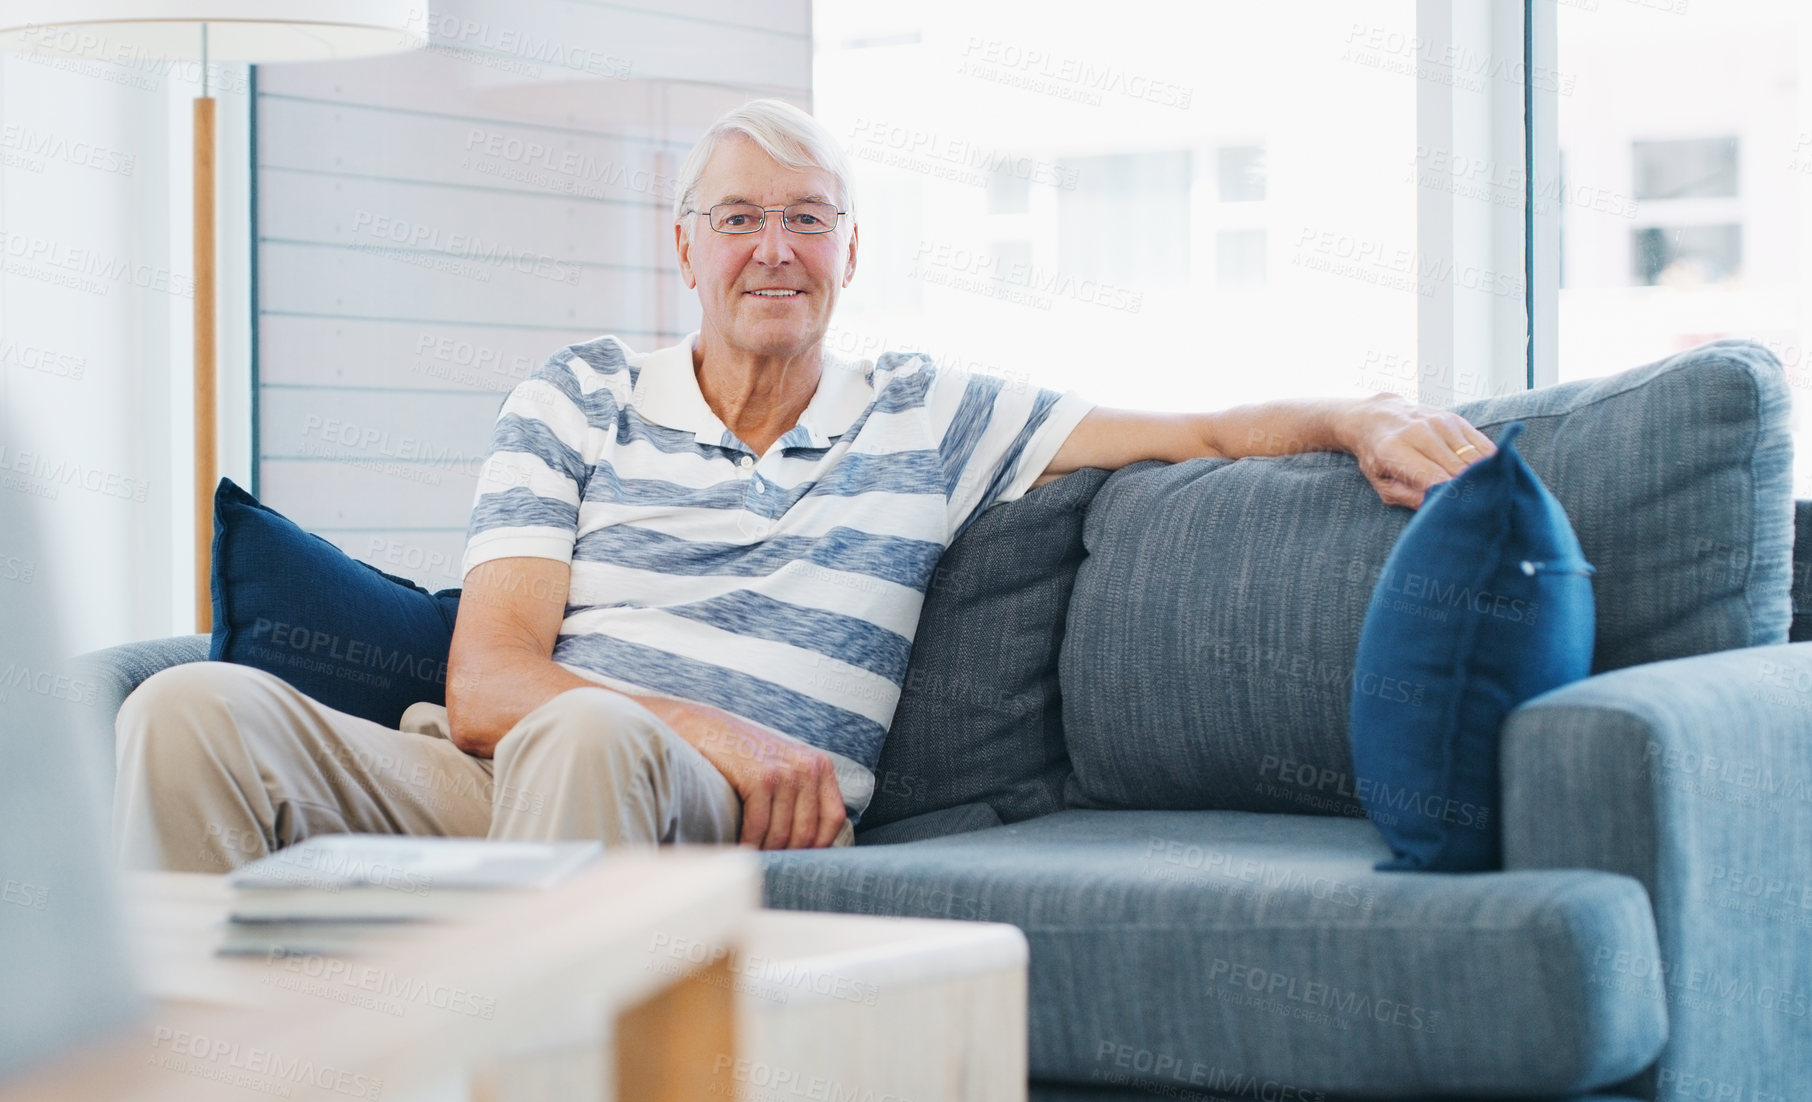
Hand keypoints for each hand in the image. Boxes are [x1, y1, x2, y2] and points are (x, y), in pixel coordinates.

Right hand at [661, 702, 846, 849]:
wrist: (703, 728)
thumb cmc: (743, 756)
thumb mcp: (784, 767)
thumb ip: (803, 795)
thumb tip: (814, 843)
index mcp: (820, 765)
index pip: (832, 819)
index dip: (817, 846)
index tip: (798, 858)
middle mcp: (807, 767)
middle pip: (807, 832)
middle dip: (787, 854)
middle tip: (770, 863)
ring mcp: (784, 771)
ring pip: (783, 834)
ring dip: (766, 852)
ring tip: (754, 857)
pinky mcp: (759, 777)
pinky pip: (760, 826)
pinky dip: (750, 842)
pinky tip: (741, 846)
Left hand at [1337, 394, 1496, 507]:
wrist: (1376, 417)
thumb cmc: (1377, 457)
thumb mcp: (1382, 483)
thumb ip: (1409, 497)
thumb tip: (1441, 508)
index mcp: (1394, 450)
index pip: (1435, 479)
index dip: (1452, 499)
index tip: (1462, 513)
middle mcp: (1419, 433)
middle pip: (1458, 469)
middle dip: (1470, 491)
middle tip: (1480, 510)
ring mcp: (1440, 423)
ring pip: (1474, 457)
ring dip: (1482, 478)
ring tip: (1486, 495)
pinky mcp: (1456, 419)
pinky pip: (1483, 445)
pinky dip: (1489, 463)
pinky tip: (1488, 476)